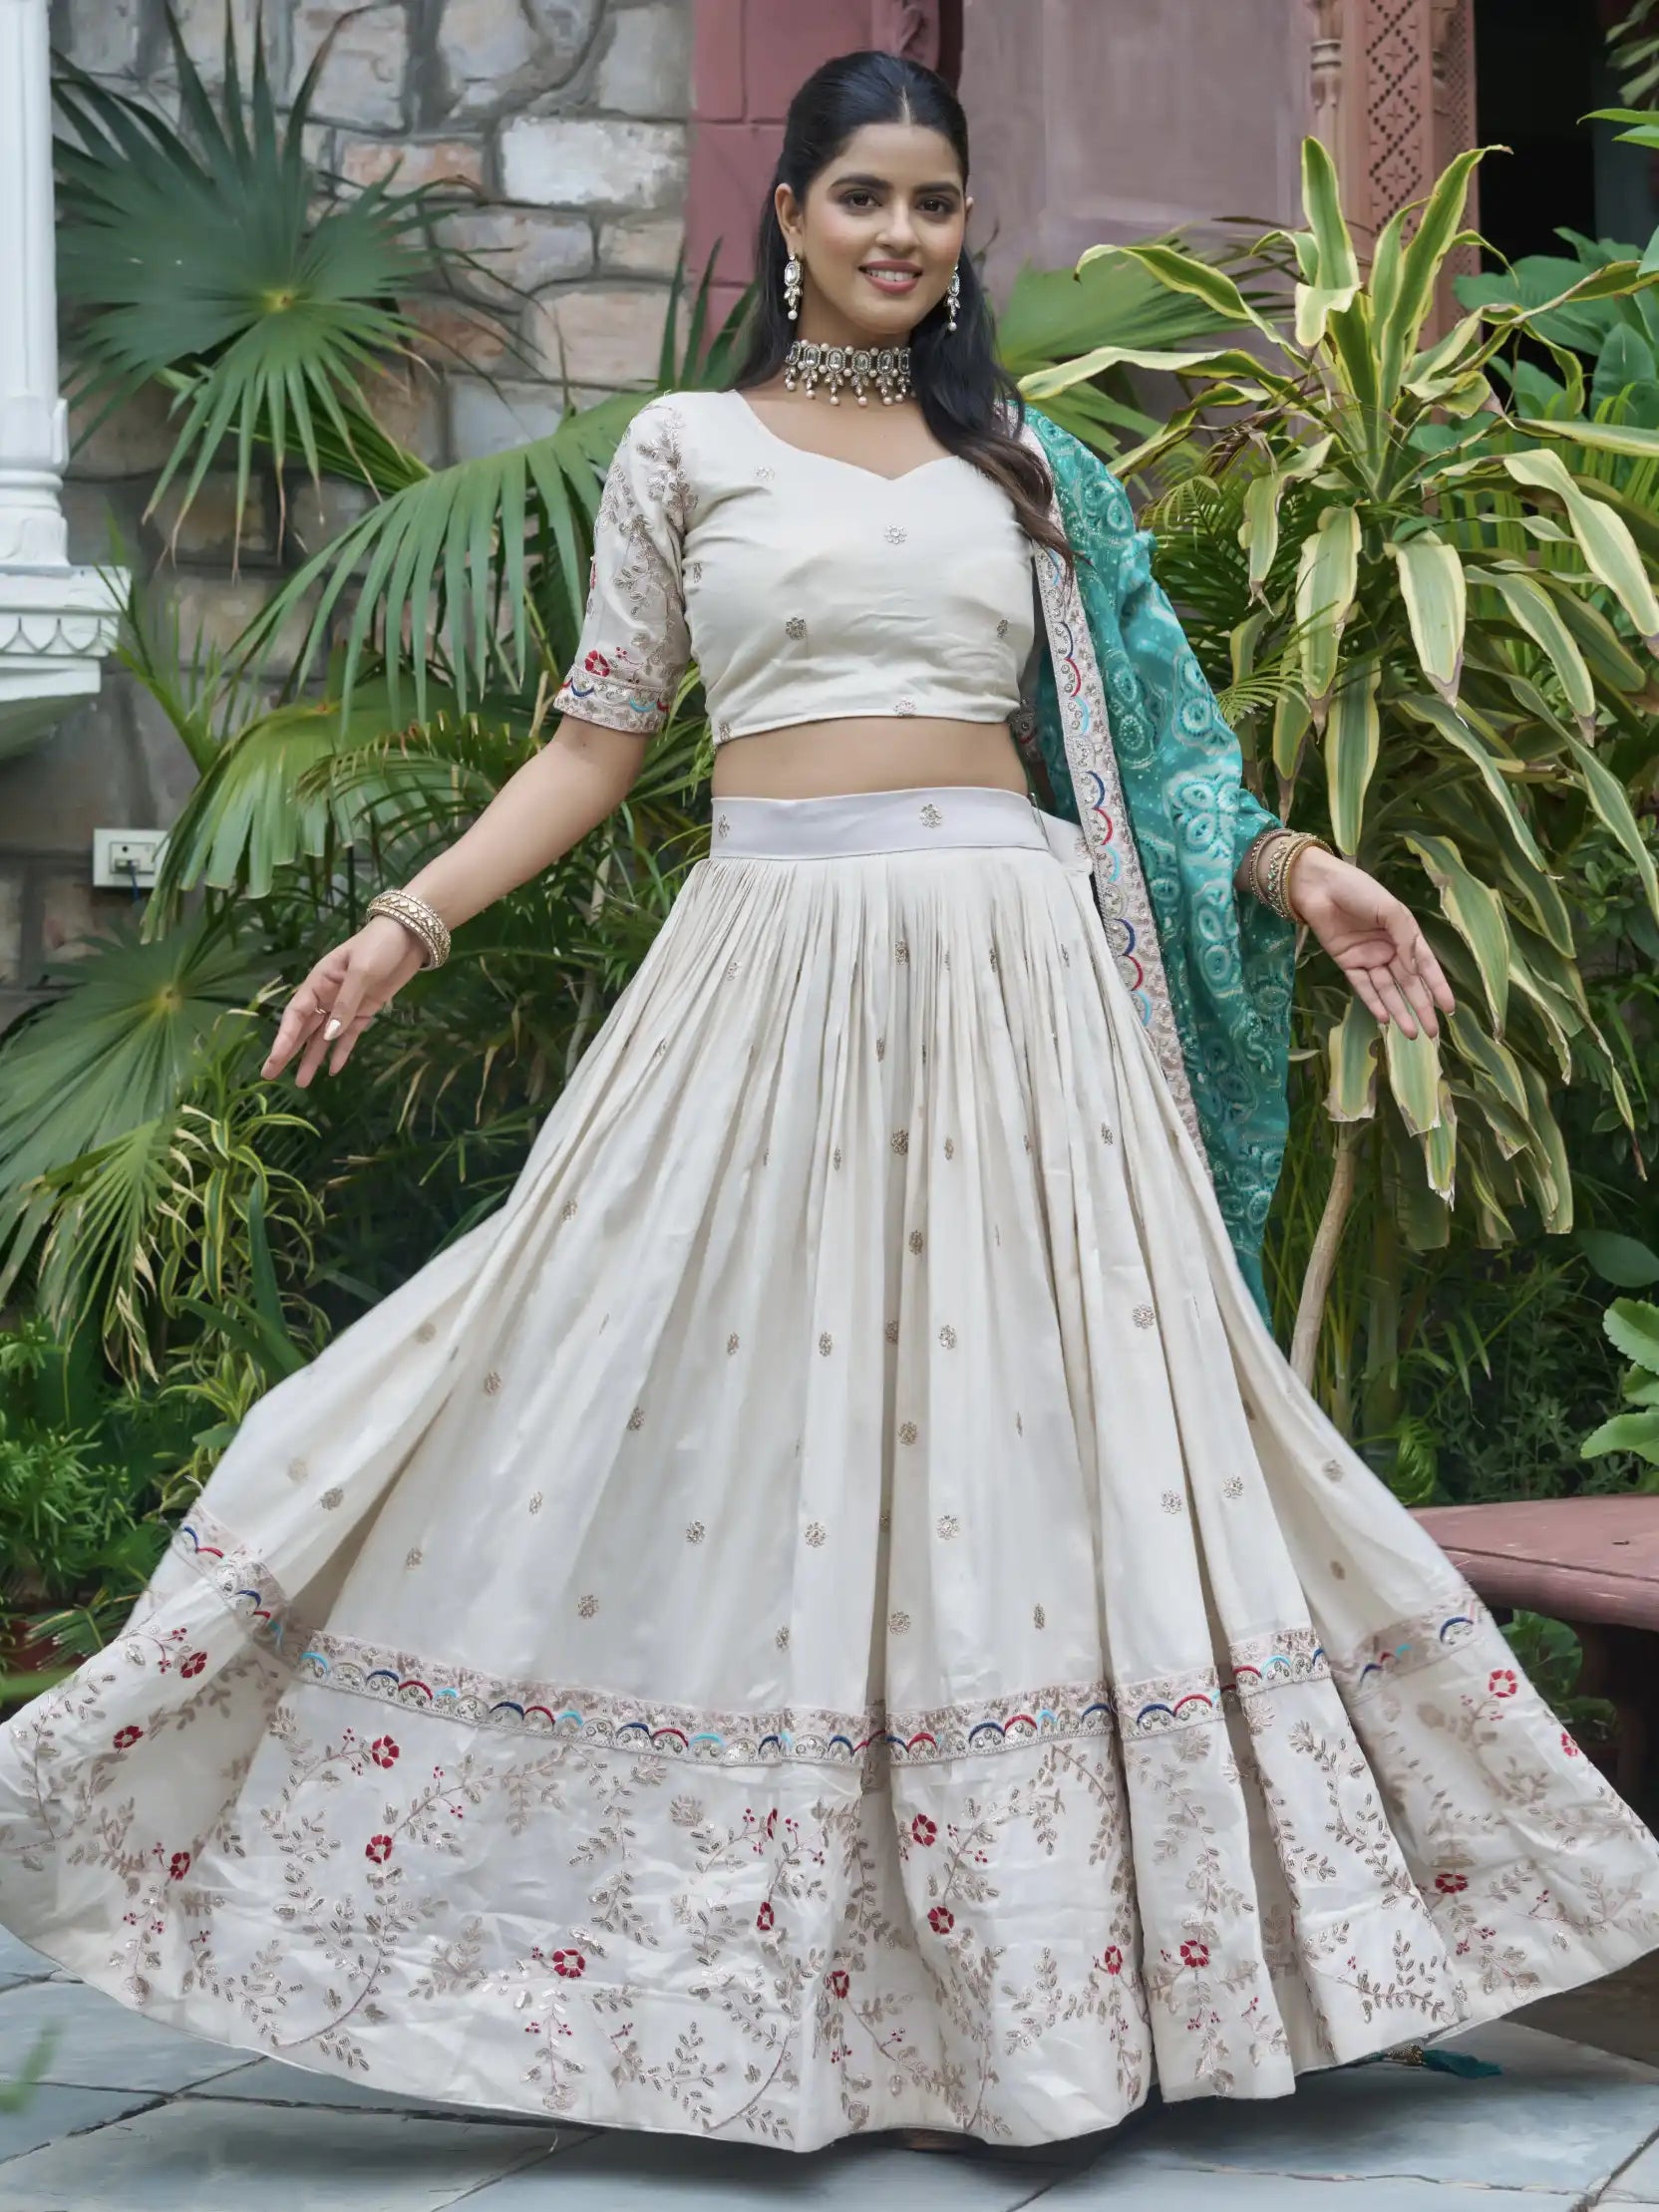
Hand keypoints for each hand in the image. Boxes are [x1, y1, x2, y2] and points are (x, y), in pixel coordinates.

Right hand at [261, 916, 423, 1086]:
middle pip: (304, 1029)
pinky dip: (341, 1052)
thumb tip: (329, 1035)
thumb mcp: (362, 971)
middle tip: (270, 1076)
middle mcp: (327, 995)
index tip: (274, 1058)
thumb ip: (345, 1003)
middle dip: (288, 1052)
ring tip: (302, 1083)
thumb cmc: (379, 946)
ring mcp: (346, 1005)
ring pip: (324, 1037)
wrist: (409, 936)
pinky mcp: (365, 1011)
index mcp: (319, 981)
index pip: (296, 1014)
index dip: (284, 1037)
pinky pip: (349, 1036)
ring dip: (313, 1058)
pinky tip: (333, 1070)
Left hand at [1287, 847, 1455, 1040]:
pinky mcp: (1347, 963)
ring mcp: (1368, 958)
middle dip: (1421, 1008)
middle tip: (1433, 1033)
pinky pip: (1363, 987)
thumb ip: (1406, 940)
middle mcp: (1389, 950)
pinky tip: (1385, 1019)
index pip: (1426, 967)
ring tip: (1411, 1033)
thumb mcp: (1391, 910)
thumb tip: (1415, 971)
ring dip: (1399, 1011)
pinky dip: (1374, 1003)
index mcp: (1405, 934)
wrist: (1319, 886)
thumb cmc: (1359, 891)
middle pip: (1409, 984)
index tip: (1449, 1009)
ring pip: (1387, 991)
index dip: (1438, 988)